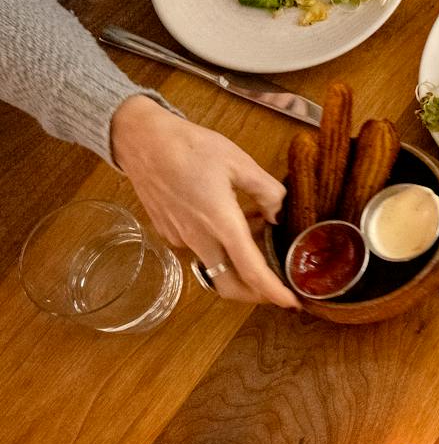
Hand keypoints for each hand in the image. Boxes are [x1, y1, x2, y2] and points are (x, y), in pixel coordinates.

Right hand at [111, 96, 298, 307]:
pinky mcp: (168, 232)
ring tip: (259, 233)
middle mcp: (198, 238)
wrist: (142, 141)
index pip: (250, 270)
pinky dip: (219, 246)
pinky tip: (233, 220)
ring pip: (214, 266)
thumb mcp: (240, 161)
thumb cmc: (192, 146)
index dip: (272, 291)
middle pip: (228, 283)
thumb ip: (267, 190)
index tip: (291, 303)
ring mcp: (179, 238)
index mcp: (221, 222)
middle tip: (277, 285)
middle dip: (254, 294)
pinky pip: (200, 249)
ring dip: (237, 264)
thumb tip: (278, 213)